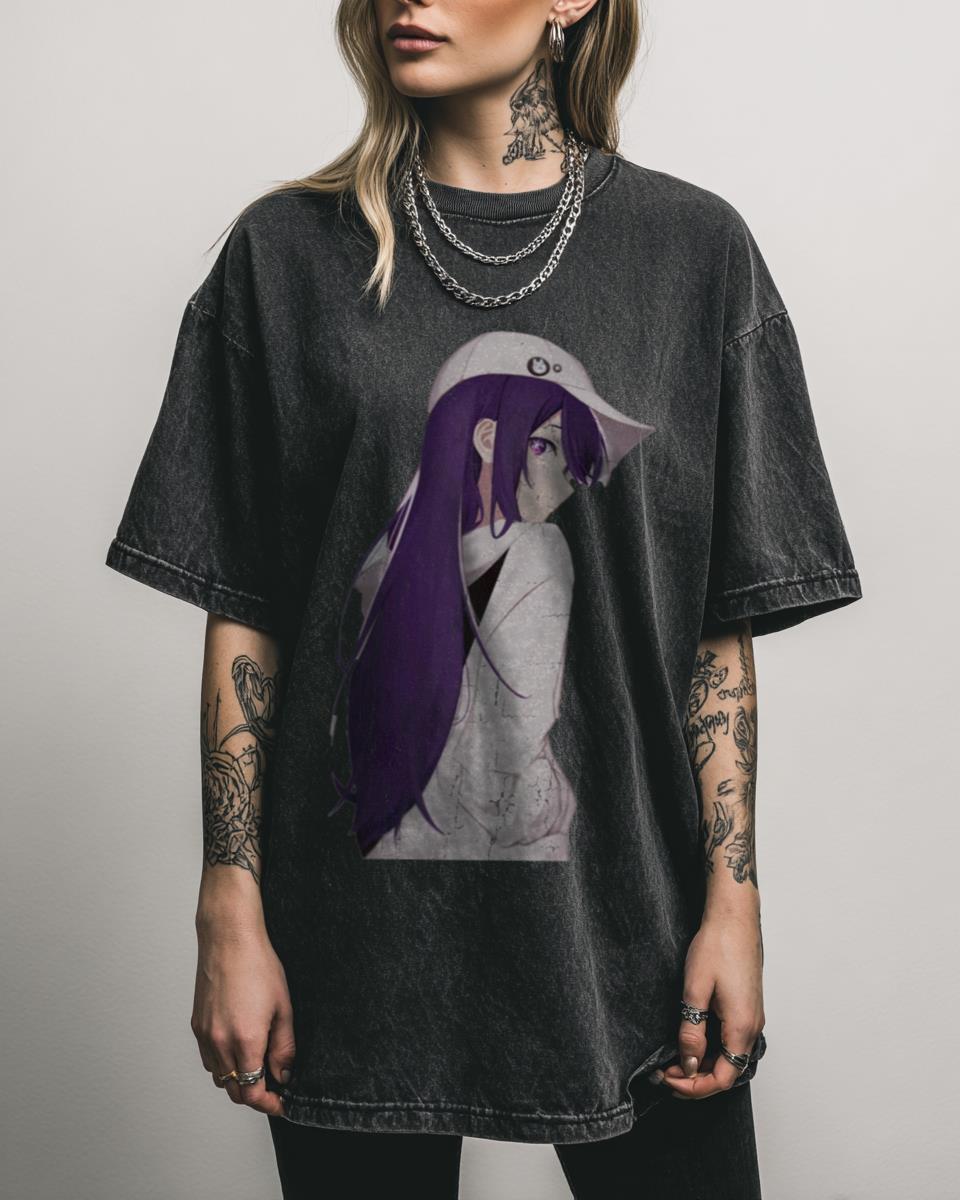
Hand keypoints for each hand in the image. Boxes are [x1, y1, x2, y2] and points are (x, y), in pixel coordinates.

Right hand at [191, 916, 295, 1116]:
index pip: (252, 1092)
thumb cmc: (258, 966)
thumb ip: (284, 1047)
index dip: (268, 1104)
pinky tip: (238, 1050)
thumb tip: (284, 1074)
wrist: (229, 940)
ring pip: (219, 1077)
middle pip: (234, 1091)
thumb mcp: (283, 1007)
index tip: (281, 1103)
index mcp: (245, 1040)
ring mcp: (205, 1035)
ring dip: (238, 1081)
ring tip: (258, 1066)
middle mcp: (220, 1043)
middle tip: (274, 1088)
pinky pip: (208, 1059)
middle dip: (255, 1096)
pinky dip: (223, 1065)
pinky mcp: (196, 1026)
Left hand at [658, 909, 764, 1099]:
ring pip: (729, 1057)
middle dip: (695, 1079)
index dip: (694, 1087)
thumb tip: (689, 1064)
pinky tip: (691, 1041)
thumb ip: (692, 1031)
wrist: (734, 918)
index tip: (668, 1079)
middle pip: (727, 1072)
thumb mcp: (695, 990)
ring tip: (673, 1059)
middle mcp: (753, 1027)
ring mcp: (752, 1017)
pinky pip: (731, 1041)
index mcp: (742, 1027)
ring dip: (703, 1064)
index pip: (722, 1078)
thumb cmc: (717, 946)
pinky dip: (711, 1049)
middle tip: (664, 1072)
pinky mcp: (747, 1008)